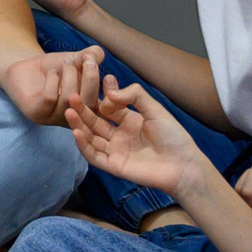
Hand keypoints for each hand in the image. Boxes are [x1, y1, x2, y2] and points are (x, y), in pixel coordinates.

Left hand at [1, 46, 102, 124]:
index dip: (110, 96)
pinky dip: (54, 81)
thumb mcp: (76, 59)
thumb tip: (97, 55)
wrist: (25, 67)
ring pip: (69, 100)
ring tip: (66, 63)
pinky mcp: (36, 114)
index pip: (105, 110)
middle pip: (89, 104)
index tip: (109, 76)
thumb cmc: (54, 67)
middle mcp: (72, 118)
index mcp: (87, 110)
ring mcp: (53, 118)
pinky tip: (53, 72)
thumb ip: (90, 56)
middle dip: (90, 79)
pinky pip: (50, 98)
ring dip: (70, 76)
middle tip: (87, 60)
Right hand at [61, 75, 209, 193]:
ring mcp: (115, 151)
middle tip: (71, 96)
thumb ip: (134, 96)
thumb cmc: (173, 137)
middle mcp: (119, 135)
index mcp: (129, 121)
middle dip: (83, 109)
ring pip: (91, 137)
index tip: (94, 85)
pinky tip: (77, 131)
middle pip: (95, 121)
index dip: (101, 97)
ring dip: (79, 124)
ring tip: (68, 111)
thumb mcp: (155, 109)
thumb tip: (109, 93)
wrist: (183, 165)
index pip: (108, 108)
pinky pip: (94, 155)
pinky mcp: (113, 166)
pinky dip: (83, 144)